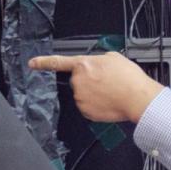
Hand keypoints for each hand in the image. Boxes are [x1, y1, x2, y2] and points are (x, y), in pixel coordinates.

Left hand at [28, 53, 163, 122]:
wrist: (138, 98)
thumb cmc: (129, 79)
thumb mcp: (114, 57)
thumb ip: (100, 59)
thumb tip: (98, 64)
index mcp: (84, 65)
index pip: (58, 62)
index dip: (43, 62)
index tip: (32, 64)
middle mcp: (79, 81)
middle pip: (78, 81)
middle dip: (89, 82)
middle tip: (107, 82)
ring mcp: (81, 98)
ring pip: (84, 95)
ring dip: (94, 94)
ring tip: (111, 92)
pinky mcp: (86, 111)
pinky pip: (88, 107)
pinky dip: (97, 105)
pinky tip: (109, 101)